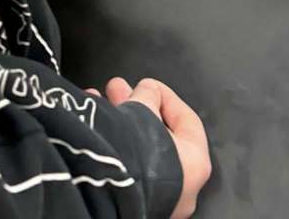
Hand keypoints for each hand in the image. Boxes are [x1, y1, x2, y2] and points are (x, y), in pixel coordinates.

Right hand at [106, 77, 210, 218]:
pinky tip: (93, 123)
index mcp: (195, 164)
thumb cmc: (136, 152)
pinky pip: (126, 164)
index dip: (164, 95)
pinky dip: (112, 142)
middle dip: (135, 107)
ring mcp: (157, 199)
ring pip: (139, 149)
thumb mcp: (143, 109)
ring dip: (119, 122)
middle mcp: (181, 188)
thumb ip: (149, 95)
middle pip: (158, 134)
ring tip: (97, 103)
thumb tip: (147, 91)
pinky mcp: (132, 204)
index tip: (146, 85)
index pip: (186, 120)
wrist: (103, 190)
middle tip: (118, 90)